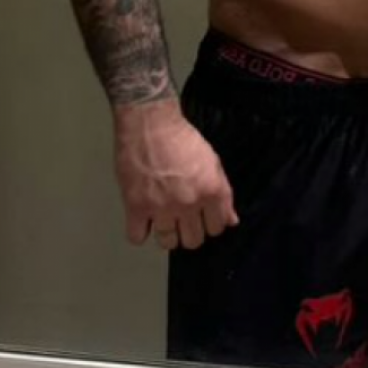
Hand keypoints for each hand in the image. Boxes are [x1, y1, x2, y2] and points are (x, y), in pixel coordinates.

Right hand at [113, 98, 238, 250]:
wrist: (151, 123)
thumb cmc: (182, 138)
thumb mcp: (212, 161)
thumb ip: (224, 194)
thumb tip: (231, 221)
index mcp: (211, 191)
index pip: (217, 228)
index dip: (210, 223)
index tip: (202, 217)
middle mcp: (188, 203)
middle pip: (193, 241)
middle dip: (190, 231)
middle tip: (182, 217)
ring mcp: (161, 207)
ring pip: (168, 243)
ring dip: (167, 233)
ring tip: (164, 217)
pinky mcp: (136, 206)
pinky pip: (138, 237)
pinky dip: (140, 231)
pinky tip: (144, 218)